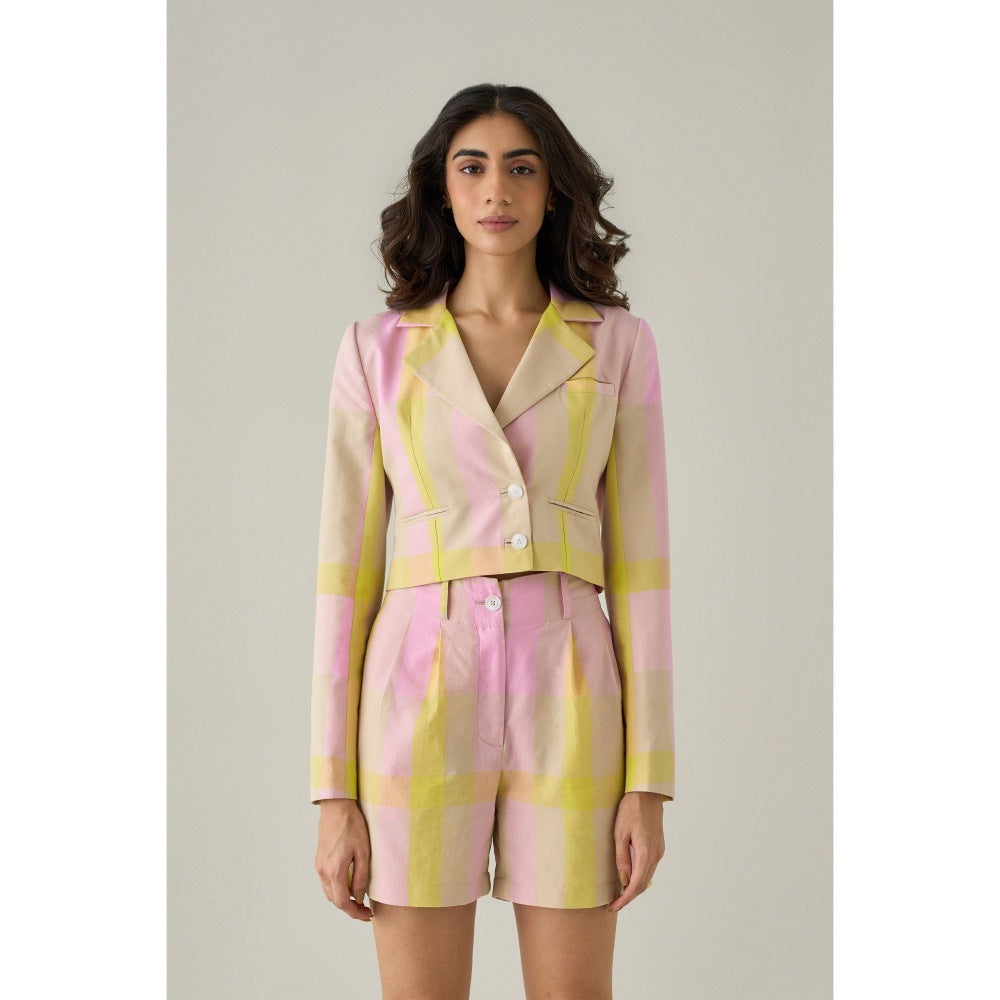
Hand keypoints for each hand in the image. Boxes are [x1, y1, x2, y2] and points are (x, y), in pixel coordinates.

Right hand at [314, 799, 373, 920]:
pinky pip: (327, 882)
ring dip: (343, 899)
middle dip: (350, 908)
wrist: (336, 807)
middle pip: (334, 900)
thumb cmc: (352, 826)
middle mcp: (323, 871)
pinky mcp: (319, 860)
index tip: (366, 915)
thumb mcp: (363, 852)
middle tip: (366, 910)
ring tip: (359, 899)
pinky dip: (337, 889)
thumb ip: (361, 877)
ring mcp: (319, 866)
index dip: (354, 913)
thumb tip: (359, 897)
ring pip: (330, 892)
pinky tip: (349, 885)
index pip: (342, 902)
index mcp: (334, 870)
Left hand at [606, 791, 665, 912]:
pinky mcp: (658, 846)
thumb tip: (623, 880)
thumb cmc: (631, 810)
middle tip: (613, 902)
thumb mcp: (620, 833)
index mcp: (646, 854)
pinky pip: (649, 867)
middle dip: (629, 896)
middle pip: (643, 884)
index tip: (614, 906)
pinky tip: (629, 876)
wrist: (647, 793)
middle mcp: (656, 855)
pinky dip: (640, 876)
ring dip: (634, 886)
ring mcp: (659, 851)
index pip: (636, 885)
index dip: (625, 898)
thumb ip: (622, 858)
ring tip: (619, 892)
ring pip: (647, 876)